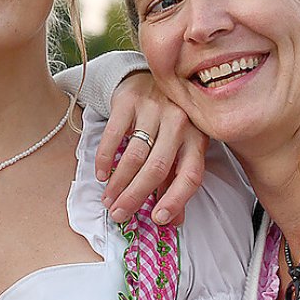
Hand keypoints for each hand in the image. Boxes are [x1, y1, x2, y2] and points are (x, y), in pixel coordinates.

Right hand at [96, 72, 208, 225]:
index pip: (191, 174)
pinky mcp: (129, 101)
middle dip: (135, 196)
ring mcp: (155, 109)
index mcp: (197, 138)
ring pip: (134, 155)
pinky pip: (113, 136)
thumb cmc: (167, 121)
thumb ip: (175, 182)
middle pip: (157, 168)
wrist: (149, 79)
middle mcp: (180, 122)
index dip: (176, 200)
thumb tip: (173, 221)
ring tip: (108, 200)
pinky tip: (101, 174)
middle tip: (119, 214)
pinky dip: (105, 158)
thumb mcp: (179, 148)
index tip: (158, 220)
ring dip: (118, 183)